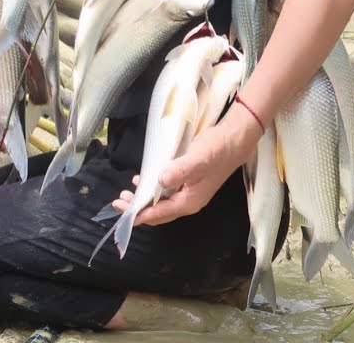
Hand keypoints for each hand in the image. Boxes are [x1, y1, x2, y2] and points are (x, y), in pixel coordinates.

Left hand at [111, 106, 260, 225]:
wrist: (235, 139)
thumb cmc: (217, 150)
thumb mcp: (198, 159)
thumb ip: (180, 170)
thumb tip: (160, 180)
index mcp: (189, 202)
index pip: (159, 214)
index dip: (139, 214)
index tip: (122, 210)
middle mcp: (187, 201)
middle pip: (158, 212)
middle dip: (138, 209)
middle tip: (118, 201)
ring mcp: (188, 192)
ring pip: (161, 202)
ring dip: (143, 200)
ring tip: (126, 193)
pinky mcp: (187, 181)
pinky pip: (165, 192)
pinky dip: (151, 189)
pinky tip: (143, 180)